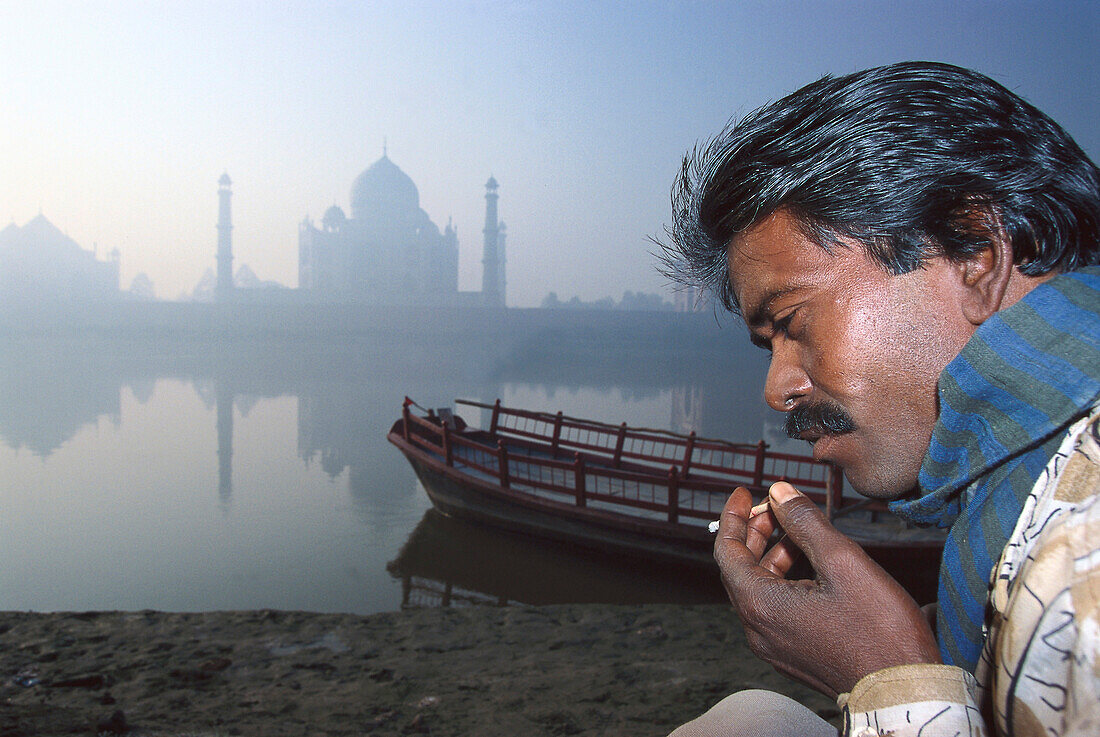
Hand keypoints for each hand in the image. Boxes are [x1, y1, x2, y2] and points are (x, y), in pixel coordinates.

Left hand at [714, 482, 939, 697]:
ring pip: (759, 589)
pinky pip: (774, 609)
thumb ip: (805, 522)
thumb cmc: (879, 632)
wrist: (901, 694)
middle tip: (776, 507)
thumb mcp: (843, 562)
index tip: (744, 492)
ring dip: (771, 556)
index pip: (726, 550)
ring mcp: (774, 646)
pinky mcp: (792, 655)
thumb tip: (780, 492)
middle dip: (754, 532)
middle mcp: (757, 629)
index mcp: (759, 605)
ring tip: (798, 533)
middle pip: (740, 569)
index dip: (733, 516)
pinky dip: (782, 580)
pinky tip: (809, 567)